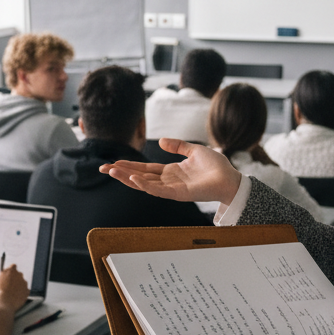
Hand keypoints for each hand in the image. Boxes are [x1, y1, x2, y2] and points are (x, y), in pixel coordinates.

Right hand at [0, 264, 28, 312]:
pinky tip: (14, 297)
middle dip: (13, 279)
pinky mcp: (27, 292)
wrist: (2, 305)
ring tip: (10, 294)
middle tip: (7, 286)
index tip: (7, 275)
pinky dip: (20, 294)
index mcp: (11, 270)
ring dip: (17, 287)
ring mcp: (24, 283)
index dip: (9, 271)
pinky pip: (24, 291)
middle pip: (18, 275)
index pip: (12, 266)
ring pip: (21, 283)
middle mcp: (19, 275)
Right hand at [101, 138, 241, 205]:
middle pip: (140, 176)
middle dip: (122, 173)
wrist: (231, 178)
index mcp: (171, 172)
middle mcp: (168, 181)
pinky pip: (158, 190)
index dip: (129, 165)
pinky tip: (134, 178)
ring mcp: (172, 189)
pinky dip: (145, 185)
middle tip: (103, 168)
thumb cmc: (217, 166)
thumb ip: (178, 145)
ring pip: (145, 184)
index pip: (145, 168)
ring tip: (113, 171)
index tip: (113, 162)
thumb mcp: (194, 150)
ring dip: (128, 178)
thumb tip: (160, 140)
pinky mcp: (179, 194)